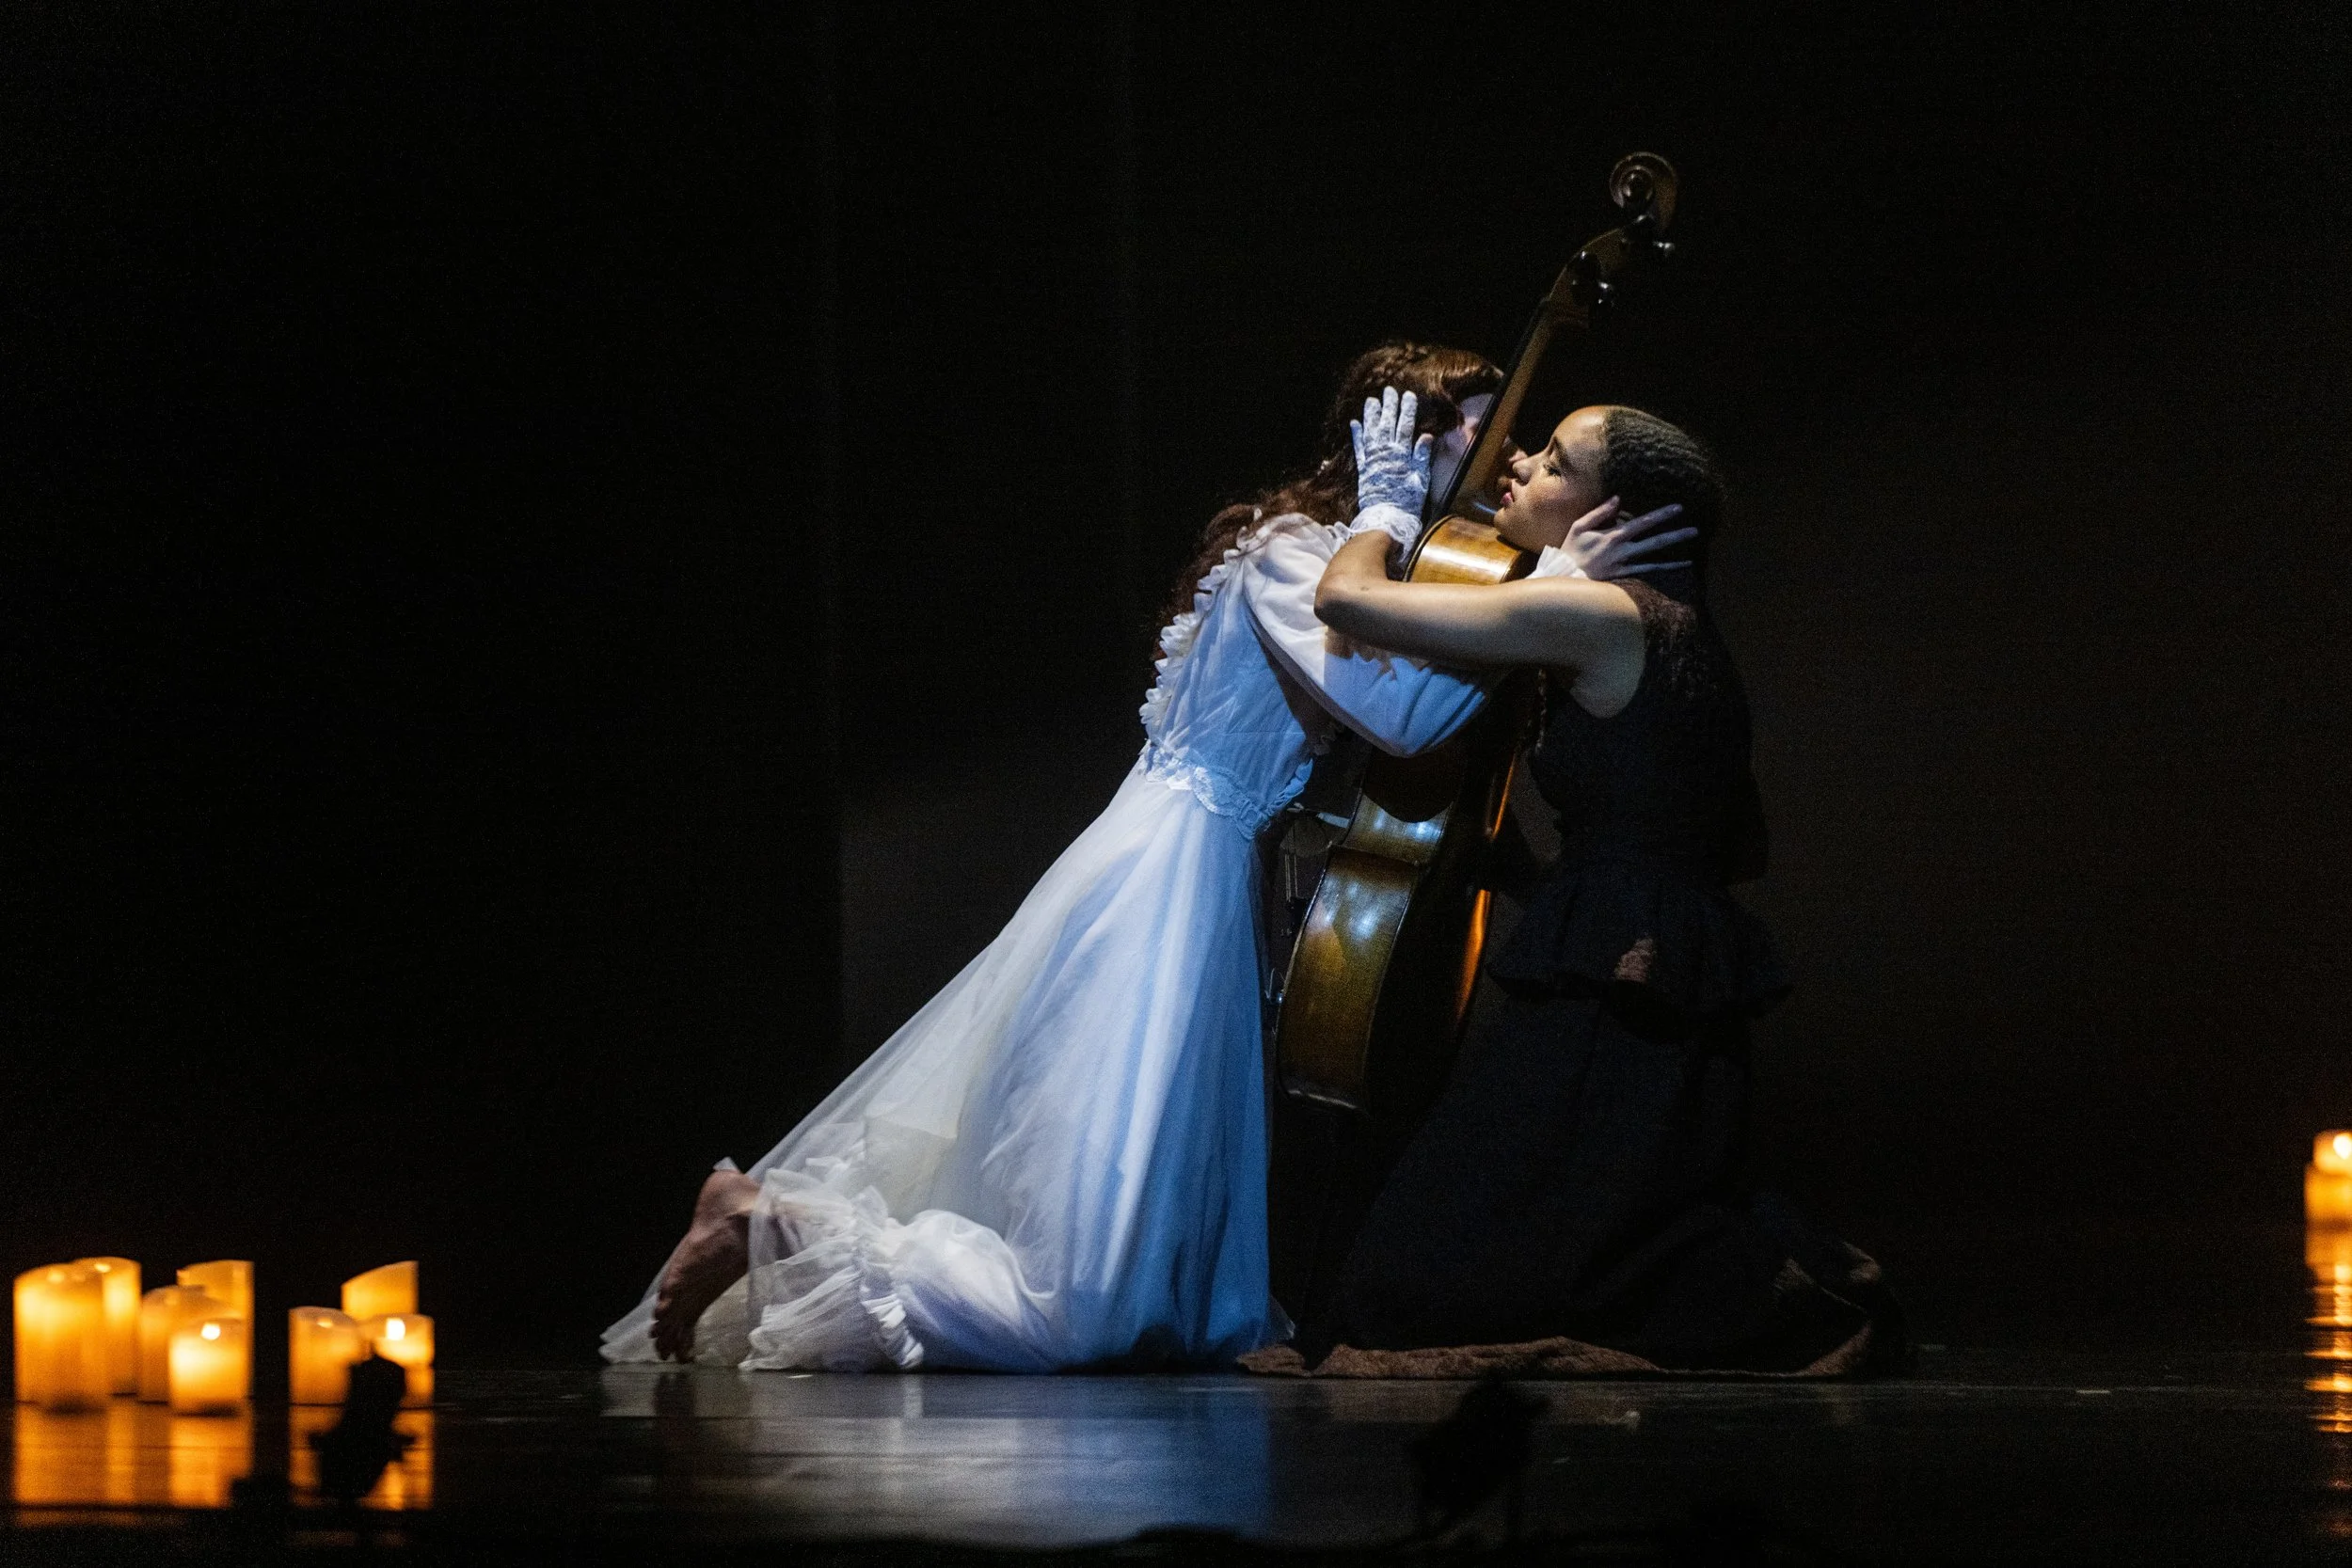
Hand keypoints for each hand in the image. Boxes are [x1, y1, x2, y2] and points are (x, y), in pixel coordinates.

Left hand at [1349, 386, 1432, 519]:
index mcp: (1402, 454)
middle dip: (1389, 406)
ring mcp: (1372, 460)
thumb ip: (1422, 456)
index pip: (1405, 426)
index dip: (1407, 410)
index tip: (1408, 395)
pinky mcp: (1363, 469)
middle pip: (1387, 424)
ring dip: (1371, 415)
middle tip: (1389, 391)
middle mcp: (1385, 453)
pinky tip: (1355, 423)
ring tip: (1371, 401)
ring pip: (1371, 432)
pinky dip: (1357, 435)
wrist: (1387, 518)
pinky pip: (1359, 448)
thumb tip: (1426, 436)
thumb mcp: (1421, 479)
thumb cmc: (1408, 501)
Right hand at [1558, 498, 1697, 579]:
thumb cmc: (1571, 549)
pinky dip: (1664, 569)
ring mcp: (1624, 565)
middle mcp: (1622, 551)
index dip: (1661, 515)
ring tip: (1693, 553)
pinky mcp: (1623, 576)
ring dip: (1674, 555)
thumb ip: (1600, 512)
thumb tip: (1618, 498)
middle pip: (1654, 542)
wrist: (1564, 576)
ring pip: (1654, 559)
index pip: (1642, 523)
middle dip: (1675, 535)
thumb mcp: (1579, 526)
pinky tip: (1679, 566)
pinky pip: (1647, 572)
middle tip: (1695, 530)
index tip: (1678, 508)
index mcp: (1613, 536)